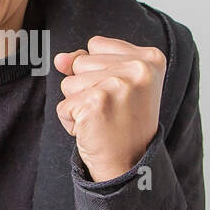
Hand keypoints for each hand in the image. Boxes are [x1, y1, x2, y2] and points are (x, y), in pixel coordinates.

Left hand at [53, 36, 164, 182]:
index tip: (120, 94)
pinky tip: (94, 130)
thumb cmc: (124, 124)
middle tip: (112, 110)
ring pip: (69, 83)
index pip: (96, 45)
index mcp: (150, 58)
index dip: (99, 72)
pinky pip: (63, 106)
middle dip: (87, 88)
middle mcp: (138, 68)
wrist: (130, 165)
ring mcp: (118, 84)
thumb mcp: (115, 83)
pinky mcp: (96, 103)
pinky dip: (72, 122)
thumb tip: (60, 59)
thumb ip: (86, 61)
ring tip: (103, 119)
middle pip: (80, 62)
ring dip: (78, 105)